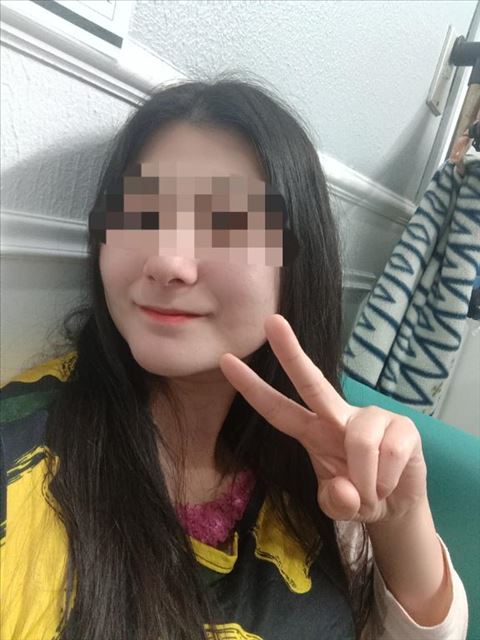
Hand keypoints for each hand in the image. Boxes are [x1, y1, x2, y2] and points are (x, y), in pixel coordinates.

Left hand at [219, 314, 427, 523]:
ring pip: (360, 440)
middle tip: (271, 320)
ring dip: (365, 479)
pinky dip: (386, 481)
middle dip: (290, 352)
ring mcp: (372, 416)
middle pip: (311, 381)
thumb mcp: (338, 506)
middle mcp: (338, 416)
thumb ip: (334, 502)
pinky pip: (389, 453)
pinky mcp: (403, 425)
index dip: (252, 388)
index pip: (277, 409)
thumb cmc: (358, 496)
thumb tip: (345, 489)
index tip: (226, 360)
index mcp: (312, 431)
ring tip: (371, 491)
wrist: (398, 505)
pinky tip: (389, 482)